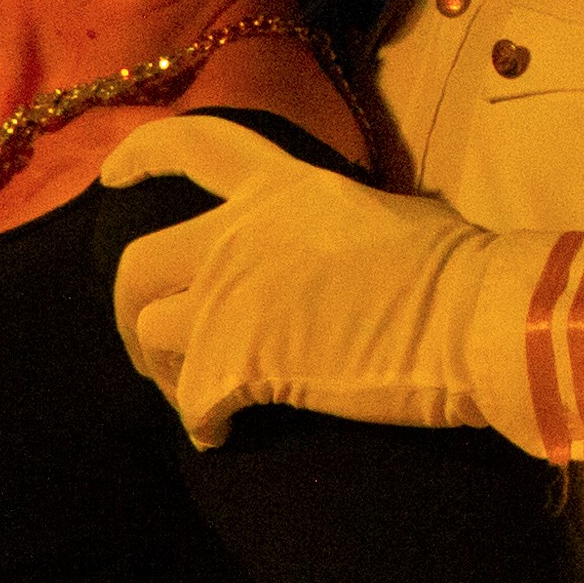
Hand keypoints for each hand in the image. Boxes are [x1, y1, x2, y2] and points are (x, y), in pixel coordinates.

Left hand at [99, 111, 509, 449]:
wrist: (471, 317)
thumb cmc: (455, 268)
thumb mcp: (384, 215)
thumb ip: (333, 225)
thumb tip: (337, 246)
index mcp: (282, 187)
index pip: (196, 148)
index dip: (143, 155)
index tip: (112, 177)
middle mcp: (241, 233)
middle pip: (140, 262)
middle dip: (131, 309)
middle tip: (152, 347)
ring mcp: (232, 297)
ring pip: (151, 331)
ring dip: (166, 372)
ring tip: (199, 399)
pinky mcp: (238, 363)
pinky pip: (189, 403)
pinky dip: (201, 423)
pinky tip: (225, 434)